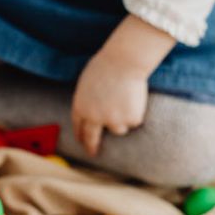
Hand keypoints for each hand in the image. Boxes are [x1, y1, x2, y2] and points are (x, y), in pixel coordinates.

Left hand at [71, 15, 175, 155]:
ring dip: (123, 119)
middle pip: (92, 138)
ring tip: (126, 99)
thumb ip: (87, 99)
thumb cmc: (106, 65)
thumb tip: (92, 110)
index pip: (78, 127)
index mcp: (80, 106)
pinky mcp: (129, 120)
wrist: (123, 62)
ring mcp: (112, 121)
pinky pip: (134, 120)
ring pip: (119, 129)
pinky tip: (134, 97)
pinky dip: (136, 112)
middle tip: (93, 153)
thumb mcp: (87, 82)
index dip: (80, 135)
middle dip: (91, 147)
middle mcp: (94, 118)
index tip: (82, 142)